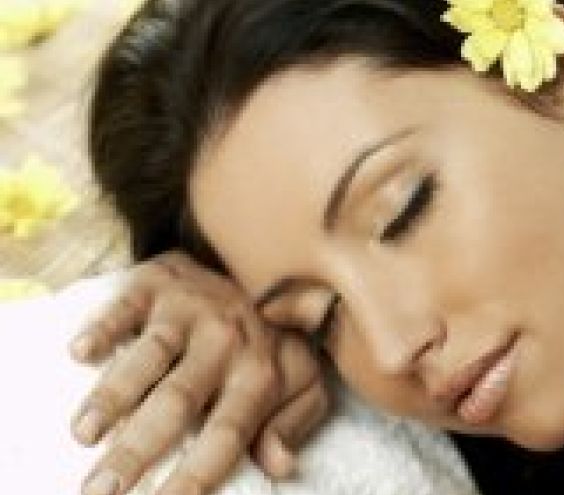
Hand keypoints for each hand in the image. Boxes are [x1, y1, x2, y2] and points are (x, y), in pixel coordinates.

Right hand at [69, 252, 329, 494]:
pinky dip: (103, 327)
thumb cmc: (272, 341)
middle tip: (99, 491)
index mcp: (261, 373)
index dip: (196, 473)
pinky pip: (126, 306)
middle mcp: (225, 341)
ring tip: (83, 434)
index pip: (226, 434)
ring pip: (148, 356)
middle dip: (136, 450)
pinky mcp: (157, 284)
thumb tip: (280, 466)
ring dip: (112, 394)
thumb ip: (292, 424)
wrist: (256, 267)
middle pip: (176, 402)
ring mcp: (189, 310)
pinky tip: (80, 352)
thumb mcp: (301, 383)